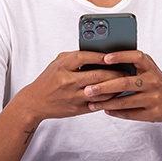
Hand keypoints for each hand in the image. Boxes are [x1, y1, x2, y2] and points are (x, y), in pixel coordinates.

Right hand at [13, 51, 129, 121]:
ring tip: (125, 82)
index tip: (113, 55)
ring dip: (115, 87)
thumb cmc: (49, 80)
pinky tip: (116, 94)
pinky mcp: (77, 109)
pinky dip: (109, 99)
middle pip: (97, 75)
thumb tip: (97, 51)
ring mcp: (73, 96)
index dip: (100, 56)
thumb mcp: (57, 63)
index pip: (84, 57)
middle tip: (127, 70)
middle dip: (115, 72)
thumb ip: (74, 56)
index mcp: (62, 66)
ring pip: (100, 91)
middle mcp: (67, 81)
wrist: (35, 102)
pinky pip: (98, 103)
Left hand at [81, 51, 161, 123]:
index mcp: (150, 67)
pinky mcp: (152, 113)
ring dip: (105, 103)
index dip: (121, 56)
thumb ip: (132, 64)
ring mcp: (153, 98)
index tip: (105, 58)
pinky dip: (115, 112)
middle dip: (104, 87)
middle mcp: (153, 81)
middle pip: (125, 83)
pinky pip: (129, 113)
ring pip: (125, 101)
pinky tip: (105, 110)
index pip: (136, 57)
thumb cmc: (156, 82)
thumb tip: (102, 61)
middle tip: (87, 89)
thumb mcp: (148, 69)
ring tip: (91, 103)